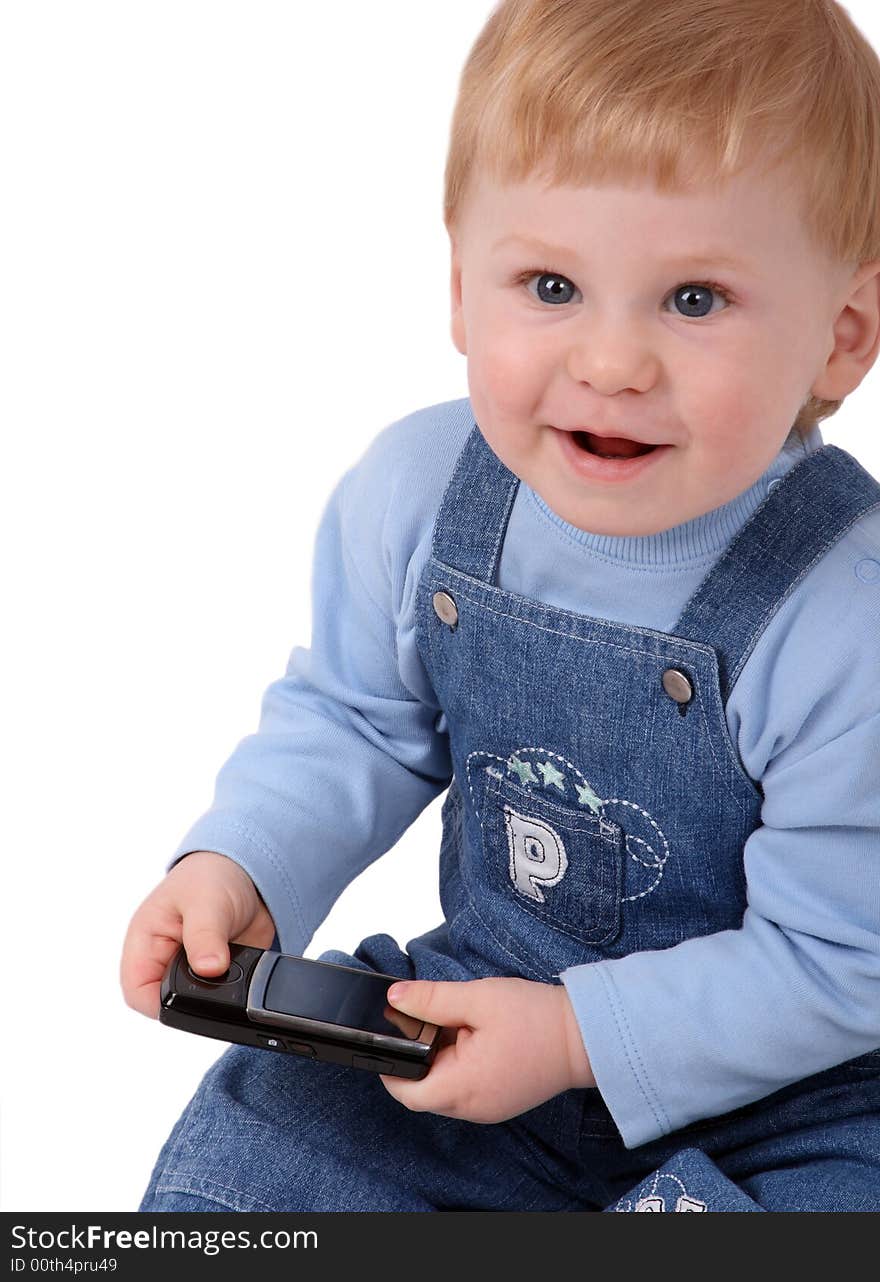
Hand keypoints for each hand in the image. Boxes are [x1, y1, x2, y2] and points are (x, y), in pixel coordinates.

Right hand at [120, 850, 276, 1018]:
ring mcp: (192, 972)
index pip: (137, 992)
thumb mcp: (205, 901)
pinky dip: (239, 988)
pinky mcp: (218, 976)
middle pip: (169, 1002)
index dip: (159, 1002)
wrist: (248, 873)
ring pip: (199, 1003)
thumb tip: (209, 968)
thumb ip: (205, 936)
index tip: (191, 995)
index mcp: (145, 943)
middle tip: (221, 973)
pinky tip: (248, 966)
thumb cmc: (210, 877)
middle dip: (196, 997)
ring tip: (236, 961)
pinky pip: (226, 997)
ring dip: (220, 993)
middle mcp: (164, 962)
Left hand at [379, 977, 594, 1123]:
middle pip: (425, 1090)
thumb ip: (432, 999)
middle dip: (419, 1056)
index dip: (390, 1066)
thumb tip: (395, 998)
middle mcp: (473, 1107)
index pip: (406, 1093)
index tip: (387, 1038)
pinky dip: (460, 1064)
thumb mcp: (478, 998)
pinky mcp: (500, 1100)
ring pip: (446, 1087)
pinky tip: (474, 1038)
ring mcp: (488, 1108)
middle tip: (428, 1020)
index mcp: (463, 1087)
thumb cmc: (538, 1019)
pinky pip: (466, 1087)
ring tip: (458, 1025)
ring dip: (441, 1059)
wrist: (586, 1036)